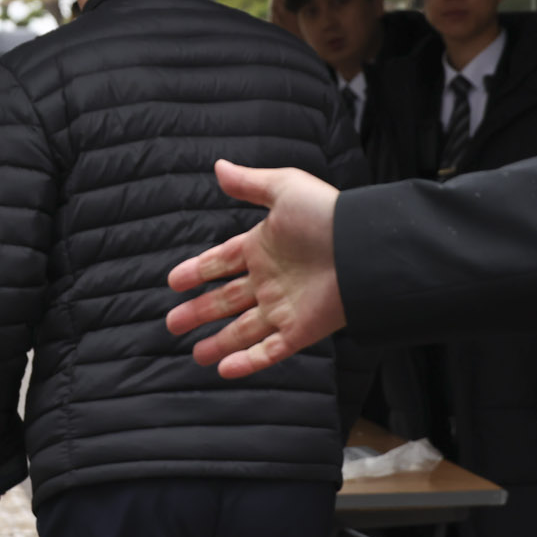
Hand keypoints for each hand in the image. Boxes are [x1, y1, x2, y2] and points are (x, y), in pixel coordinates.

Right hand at [166, 160, 344, 377]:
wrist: (363, 248)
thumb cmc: (326, 214)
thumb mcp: (284, 188)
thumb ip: (249, 183)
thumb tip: (218, 167)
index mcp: (263, 247)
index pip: (222, 262)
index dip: (198, 270)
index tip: (174, 281)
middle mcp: (270, 281)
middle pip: (226, 300)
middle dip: (199, 312)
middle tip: (173, 323)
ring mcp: (284, 308)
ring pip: (243, 331)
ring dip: (219, 343)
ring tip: (196, 355)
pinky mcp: (300, 331)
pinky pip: (269, 351)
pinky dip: (247, 362)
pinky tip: (224, 369)